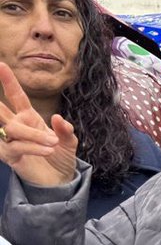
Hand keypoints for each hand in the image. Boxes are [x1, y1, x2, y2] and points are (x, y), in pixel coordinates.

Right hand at [0, 63, 77, 186]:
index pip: (16, 97)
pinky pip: (18, 147)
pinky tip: (48, 149)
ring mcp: (11, 141)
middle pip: (2, 111)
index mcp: (28, 117)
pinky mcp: (11, 157)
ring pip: (13, 130)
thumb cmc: (60, 157)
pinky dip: (34, 147)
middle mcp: (17, 127)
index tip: (2, 65)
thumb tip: (58, 118)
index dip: (9, 82)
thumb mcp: (69, 141)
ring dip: (34, 135)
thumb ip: (66, 130)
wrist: (59, 180)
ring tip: (53, 142)